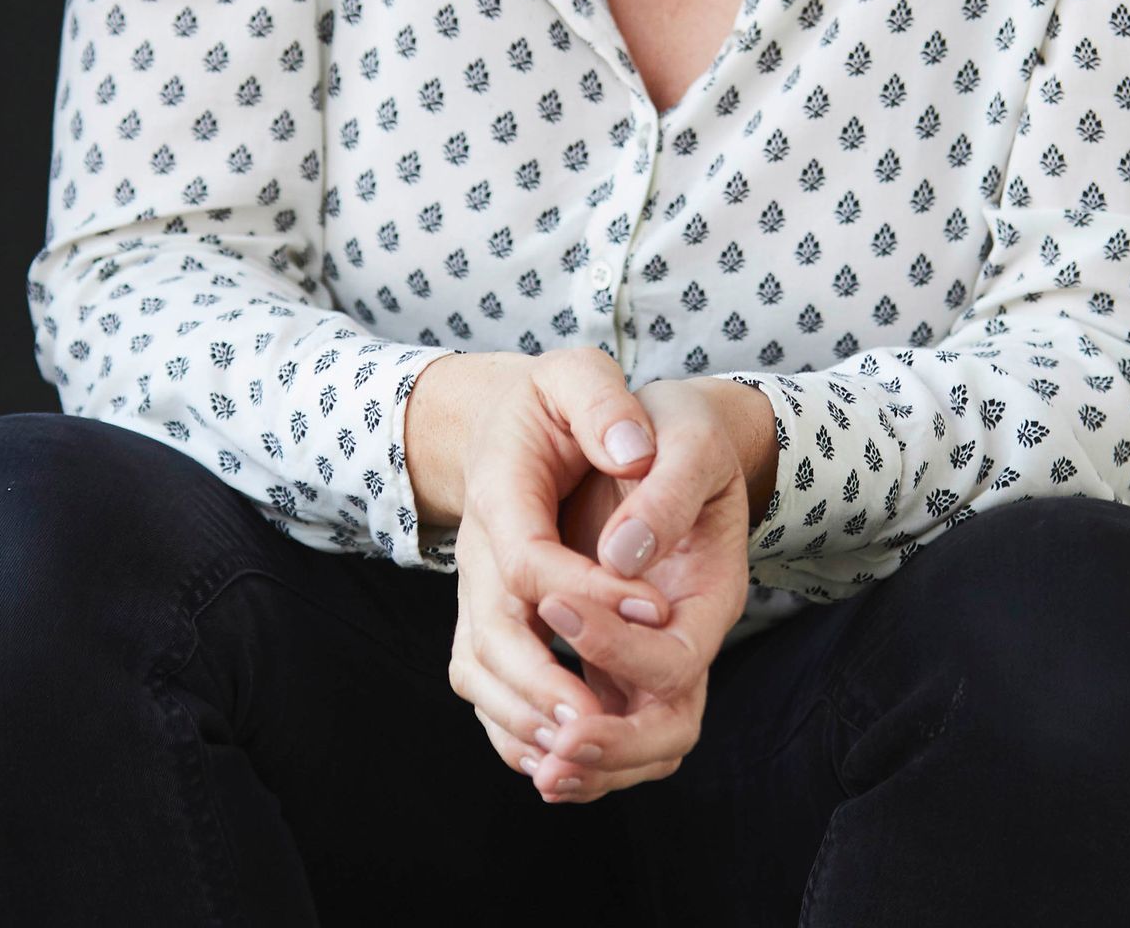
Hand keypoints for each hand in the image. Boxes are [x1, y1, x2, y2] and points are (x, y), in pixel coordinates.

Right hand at [447, 347, 678, 793]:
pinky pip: (483, 685)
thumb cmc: (557, 397)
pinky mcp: (487, 615)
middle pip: (488, 634)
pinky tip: (562, 755)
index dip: (591, 593)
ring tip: (584, 747)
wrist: (510, 416)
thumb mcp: (581, 374)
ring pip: (477, 671)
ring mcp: (476, 587)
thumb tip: (633, 452)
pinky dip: (512, 727)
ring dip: (523, 718)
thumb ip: (604, 405)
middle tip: (601, 720)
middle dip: (541, 684)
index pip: (529, 560)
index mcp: (499, 488)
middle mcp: (475, 548)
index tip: (654, 609)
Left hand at [524, 377, 752, 803]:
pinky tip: (518, 734)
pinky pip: (590, 722)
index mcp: (711, 588)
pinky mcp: (607, 647)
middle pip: (667, 729)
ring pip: (628, 743)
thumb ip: (664, 491)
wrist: (665, 430)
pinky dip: (556, 739)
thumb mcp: (686, 436)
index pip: (676, 658)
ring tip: (535, 763)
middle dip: (610, 747)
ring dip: (583, 764)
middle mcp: (683, 632)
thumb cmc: (679, 428)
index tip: (556, 604)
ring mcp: (645, 646)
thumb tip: (621, 556)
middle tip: (555, 748)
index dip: (616, 646)